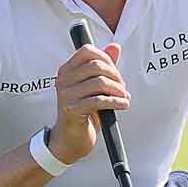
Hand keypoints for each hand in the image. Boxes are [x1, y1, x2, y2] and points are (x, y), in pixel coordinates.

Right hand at [47, 42, 129, 162]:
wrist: (69, 139)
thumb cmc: (83, 111)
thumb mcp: (93, 86)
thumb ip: (104, 66)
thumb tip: (115, 47)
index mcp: (66, 70)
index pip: (87, 51)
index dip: (106, 58)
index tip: (115, 72)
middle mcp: (63, 80)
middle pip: (96, 66)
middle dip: (115, 76)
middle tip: (122, 88)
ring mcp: (66, 95)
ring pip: (99, 83)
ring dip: (118, 90)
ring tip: (124, 97)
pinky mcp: (72, 110)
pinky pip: (99, 100)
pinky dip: (116, 101)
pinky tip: (123, 104)